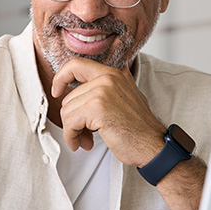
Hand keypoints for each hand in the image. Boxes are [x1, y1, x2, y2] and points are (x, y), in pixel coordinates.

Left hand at [50, 57, 205, 209]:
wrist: (153, 145)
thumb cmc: (138, 128)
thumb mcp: (124, 97)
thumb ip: (104, 89)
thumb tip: (74, 92)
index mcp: (113, 73)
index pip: (76, 64)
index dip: (61, 77)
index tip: (57, 92)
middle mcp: (108, 77)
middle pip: (69, 97)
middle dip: (71, 119)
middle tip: (83, 134)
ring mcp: (102, 91)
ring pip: (67, 111)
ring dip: (72, 131)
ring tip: (86, 140)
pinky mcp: (97, 108)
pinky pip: (70, 122)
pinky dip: (72, 137)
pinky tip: (83, 144)